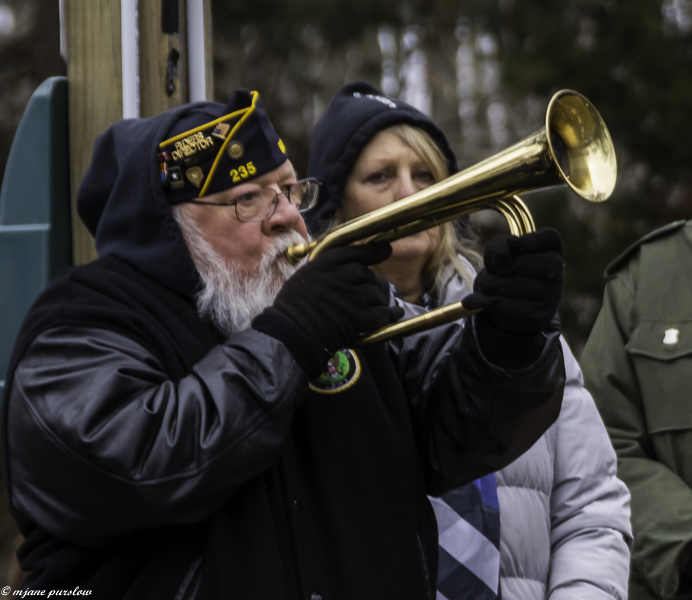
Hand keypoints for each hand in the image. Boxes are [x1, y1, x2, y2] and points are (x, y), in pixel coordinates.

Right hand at [253, 242, 403, 375]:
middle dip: (372, 281)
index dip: (372, 251)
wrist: (290, 334)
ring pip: (375, 293)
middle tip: (374, 289)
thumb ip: (321, 274)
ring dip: (379, 299)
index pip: (352, 252)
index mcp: (322, 265)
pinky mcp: (357, 317)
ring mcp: (350, 297)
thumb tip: (338, 274)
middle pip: (366, 274)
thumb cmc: (290, 311)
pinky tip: (395, 313)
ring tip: (380, 305)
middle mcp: (338, 277)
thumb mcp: (301, 280)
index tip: (385, 249)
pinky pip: (382, 313)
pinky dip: (391, 313)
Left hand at [463, 227, 563, 335]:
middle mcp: (558, 272)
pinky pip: (509, 307)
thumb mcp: (498, 251)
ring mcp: (551, 296)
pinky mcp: (538, 317)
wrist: (505, 305)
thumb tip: (501, 261)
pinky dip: (486, 303)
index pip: (549, 237)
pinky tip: (474, 302)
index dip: (522, 244)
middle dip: (505, 268)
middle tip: (495, 271)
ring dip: (491, 286)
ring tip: (484, 287)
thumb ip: (498, 245)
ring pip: (519, 288)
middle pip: (532, 264)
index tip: (507, 253)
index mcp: (553, 248)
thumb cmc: (505, 269)